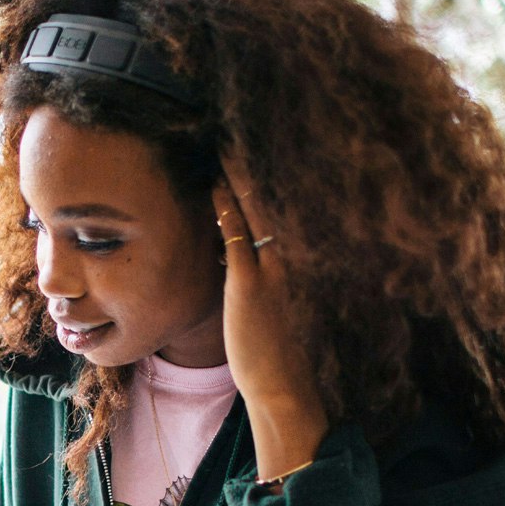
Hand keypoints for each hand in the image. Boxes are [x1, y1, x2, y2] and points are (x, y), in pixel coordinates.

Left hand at [214, 162, 329, 479]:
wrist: (281, 384)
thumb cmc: (270, 347)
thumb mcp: (265, 299)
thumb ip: (253, 268)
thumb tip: (231, 244)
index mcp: (290, 258)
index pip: (276, 203)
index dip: (262, 172)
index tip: (249, 138)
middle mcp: (285, 256)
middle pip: (270, 195)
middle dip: (253, 160)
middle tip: (237, 121)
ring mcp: (270, 267)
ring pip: (255, 207)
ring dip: (239, 172)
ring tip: (224, 135)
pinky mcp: (251, 282)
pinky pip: (237, 233)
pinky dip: (226, 203)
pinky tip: (214, 177)